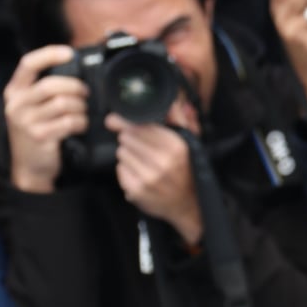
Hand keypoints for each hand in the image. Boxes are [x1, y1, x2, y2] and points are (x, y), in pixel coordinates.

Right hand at [3, 45, 88, 192]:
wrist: (29, 166)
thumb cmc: (36, 129)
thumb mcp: (32, 105)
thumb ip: (45, 87)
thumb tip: (75, 65)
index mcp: (14, 91)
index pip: (28, 64)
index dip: (50, 54)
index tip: (70, 53)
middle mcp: (16, 105)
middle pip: (51, 85)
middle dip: (75, 86)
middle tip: (85, 93)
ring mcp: (26, 122)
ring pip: (63, 103)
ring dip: (80, 106)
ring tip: (82, 112)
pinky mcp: (39, 136)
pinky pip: (68, 122)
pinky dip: (80, 122)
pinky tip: (80, 125)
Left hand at [105, 114, 201, 245]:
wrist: (187, 204)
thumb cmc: (185, 169)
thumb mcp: (188, 141)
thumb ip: (178, 118)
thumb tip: (171, 103)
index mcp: (176, 146)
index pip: (142, 126)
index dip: (128, 122)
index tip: (117, 121)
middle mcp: (162, 162)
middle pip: (128, 137)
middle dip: (129, 138)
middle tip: (137, 144)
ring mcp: (148, 178)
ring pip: (122, 153)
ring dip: (127, 153)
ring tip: (140, 159)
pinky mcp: (136, 191)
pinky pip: (119, 170)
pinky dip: (125, 169)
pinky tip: (137, 171)